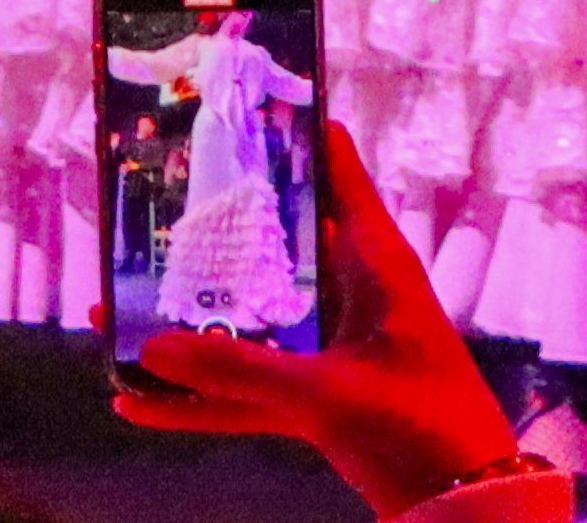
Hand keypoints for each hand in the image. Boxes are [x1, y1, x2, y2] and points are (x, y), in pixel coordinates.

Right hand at [111, 112, 530, 508]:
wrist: (471, 511)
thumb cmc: (422, 429)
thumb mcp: (328, 396)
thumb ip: (237, 373)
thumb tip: (149, 346)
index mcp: (376, 267)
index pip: (334, 176)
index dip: (291, 137)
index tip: (236, 104)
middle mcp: (353, 297)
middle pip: (272, 250)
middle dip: (208, 238)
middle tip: (144, 210)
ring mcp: (335, 352)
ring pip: (249, 324)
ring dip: (189, 326)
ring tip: (115, 311)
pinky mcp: (323, 403)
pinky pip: (248, 392)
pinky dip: (199, 400)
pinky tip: (140, 405)